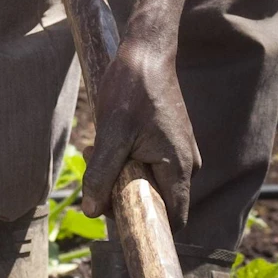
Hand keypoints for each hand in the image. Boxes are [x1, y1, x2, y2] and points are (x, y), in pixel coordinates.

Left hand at [81, 29, 197, 227]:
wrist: (146, 52)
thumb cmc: (132, 89)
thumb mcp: (111, 134)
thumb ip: (102, 174)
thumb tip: (92, 212)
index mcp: (178, 167)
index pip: (173, 219)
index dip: (144, 225)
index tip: (113, 214)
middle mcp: (185, 164)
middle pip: (156, 202)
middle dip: (121, 195)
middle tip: (94, 173)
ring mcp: (178, 153)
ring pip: (148, 183)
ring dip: (119, 177)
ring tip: (94, 152)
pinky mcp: (168, 143)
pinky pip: (148, 166)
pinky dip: (124, 162)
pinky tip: (105, 143)